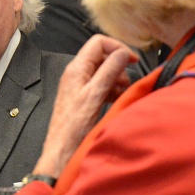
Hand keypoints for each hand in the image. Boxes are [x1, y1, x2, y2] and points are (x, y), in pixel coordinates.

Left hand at [33, 35, 137, 178]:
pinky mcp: (83, 98)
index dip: (118, 47)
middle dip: (119, 66)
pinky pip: (102, 86)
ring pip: (104, 72)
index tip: (132, 60)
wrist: (62, 151)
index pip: (99, 42)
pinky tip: (117, 100)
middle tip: (127, 82)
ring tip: (123, 93)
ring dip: (117, 79)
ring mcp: (79, 86)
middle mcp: (77, 74)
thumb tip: (123, 53)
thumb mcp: (96, 95)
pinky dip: (112, 90)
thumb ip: (109, 71)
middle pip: (103, 57)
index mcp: (77, 68)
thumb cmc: (74, 127)